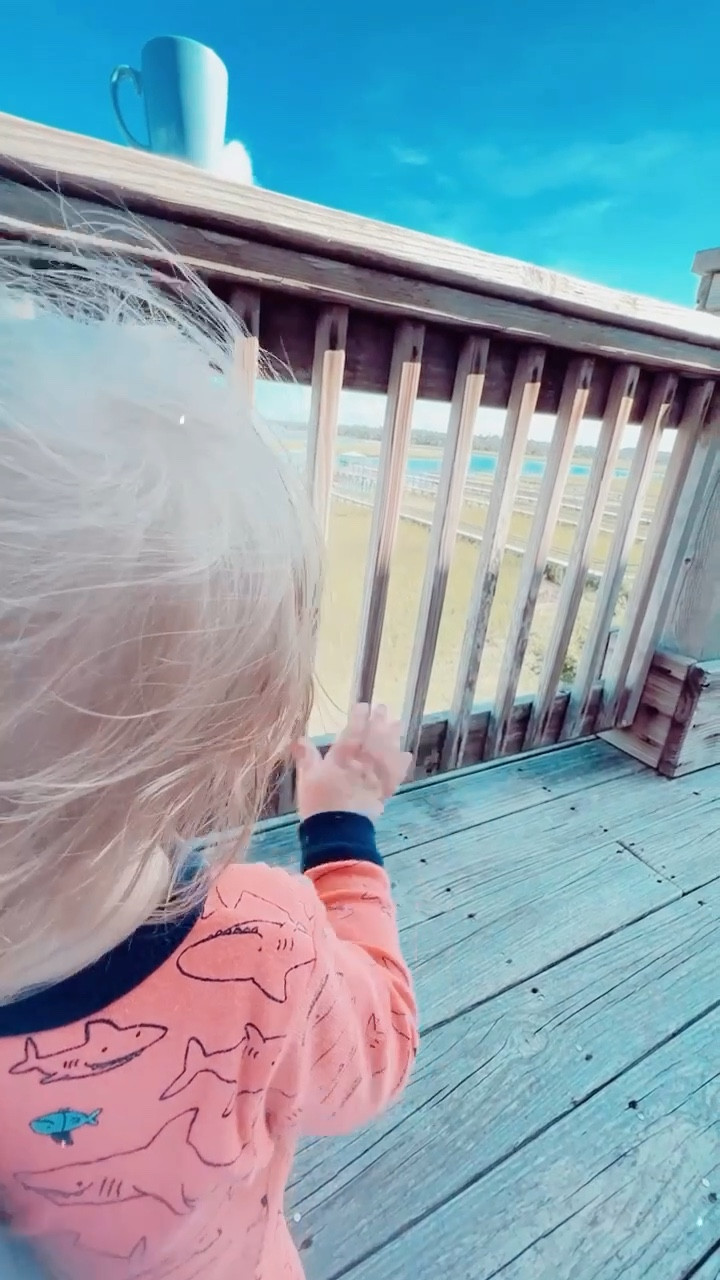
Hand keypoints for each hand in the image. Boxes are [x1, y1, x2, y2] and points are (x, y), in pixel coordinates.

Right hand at [293, 704, 411, 821]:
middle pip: (374, 737)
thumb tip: (299, 738)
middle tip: (383, 708)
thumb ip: (306, 756)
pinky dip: (401, 763)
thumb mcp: (306, 778)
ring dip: (393, 736)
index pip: (354, 730)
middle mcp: (362, 762)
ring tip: (396, 724)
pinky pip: (396, 774)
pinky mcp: (383, 791)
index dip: (360, 716)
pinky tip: (406, 754)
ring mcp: (375, 776)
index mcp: (342, 756)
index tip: (363, 705)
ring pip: (388, 751)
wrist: (336, 831)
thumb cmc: (317, 803)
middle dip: (379, 721)